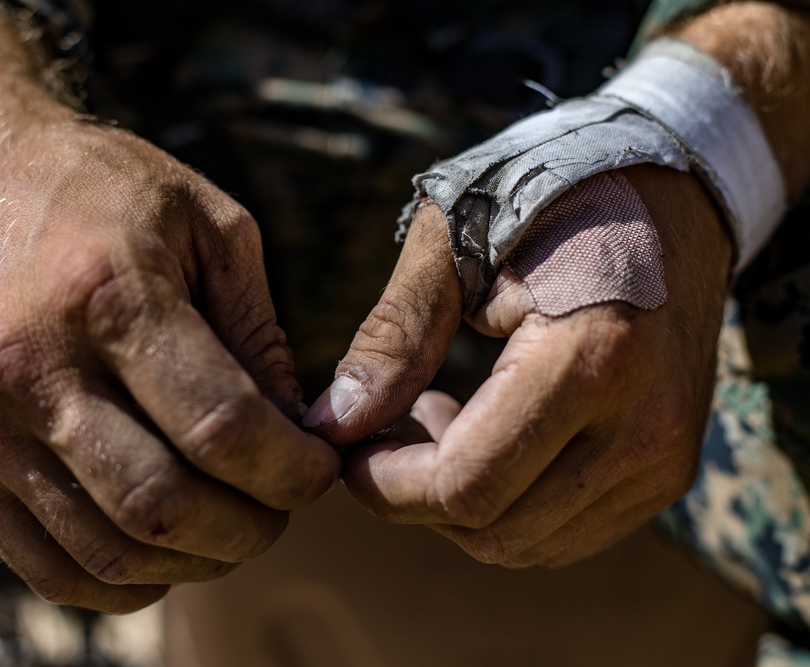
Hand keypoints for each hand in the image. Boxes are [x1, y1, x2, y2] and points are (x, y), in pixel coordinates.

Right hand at [0, 3, 339, 612]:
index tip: (319, 470)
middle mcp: (33, 367)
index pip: (221, 428)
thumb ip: (259, 336)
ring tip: (232, 526)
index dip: (291, 471)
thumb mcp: (213, 226)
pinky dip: (124, 582)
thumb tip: (296, 437)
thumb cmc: (108, 194)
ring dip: (195, 561)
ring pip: (111, 552)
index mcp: (108, 294)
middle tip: (283, 506)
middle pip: (165, 506)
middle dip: (251, 528)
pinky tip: (167, 552)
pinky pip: (49, 568)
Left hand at [306, 165, 730, 565]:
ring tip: (439, 418)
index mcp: (588, 357)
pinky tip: (490, 433)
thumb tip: (332, 425)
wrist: (671, 192)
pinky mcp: (668, 470)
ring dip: (461, 503)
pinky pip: (567, 532)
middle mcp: (642, 426)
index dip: (385, 486)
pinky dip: (510, 504)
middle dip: (414, 498)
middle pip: (493, 530)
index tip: (347, 449)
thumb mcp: (454, 240)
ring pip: (528, 544)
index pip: (465, 485)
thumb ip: (395, 335)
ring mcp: (664, 458)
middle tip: (384, 431)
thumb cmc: (546, 196)